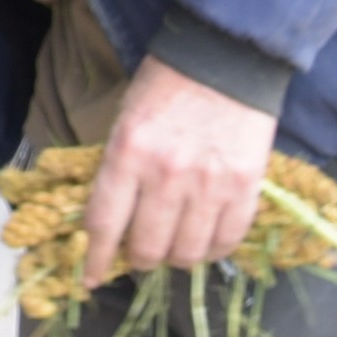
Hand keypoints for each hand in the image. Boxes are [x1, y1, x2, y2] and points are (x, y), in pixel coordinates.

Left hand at [83, 55, 277, 282]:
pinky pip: (227, 240)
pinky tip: (207, 241)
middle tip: (141, 254)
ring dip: (176, 258)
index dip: (97, 259)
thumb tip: (111, 222)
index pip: (105, 224)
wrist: (224, 58)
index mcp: (128, 154)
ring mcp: (209, 184)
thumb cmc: (166, 87)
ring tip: (175, 248)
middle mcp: (166, 176)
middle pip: (148, 248)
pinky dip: (214, 250)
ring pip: (188, 252)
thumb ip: (118, 170)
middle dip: (140, 259)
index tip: (92, 277)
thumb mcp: (125, 121)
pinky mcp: (245, 187)